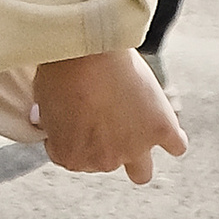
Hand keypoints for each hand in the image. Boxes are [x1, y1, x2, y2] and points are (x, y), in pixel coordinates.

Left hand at [30, 51, 186, 179]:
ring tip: (132, 134)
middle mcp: (104, 161)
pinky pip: (176, 145)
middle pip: (104, 161)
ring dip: (137, 157)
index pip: (69, 157)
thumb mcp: (42, 95)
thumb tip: (44, 123)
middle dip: (101, 142)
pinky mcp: (161, 130)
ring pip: (142, 173)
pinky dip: (172, 138)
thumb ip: (49, 118)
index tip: (70, 114)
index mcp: (71, 156)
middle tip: (100, 113)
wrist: (87, 45)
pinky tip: (164, 126)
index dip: (69, 134)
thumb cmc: (59, 65)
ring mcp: (135, 147)